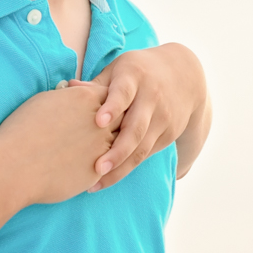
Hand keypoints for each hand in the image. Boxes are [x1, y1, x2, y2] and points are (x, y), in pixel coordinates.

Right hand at [0, 85, 116, 206]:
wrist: (14, 167)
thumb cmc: (21, 131)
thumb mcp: (43, 101)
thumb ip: (66, 96)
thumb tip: (71, 94)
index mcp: (86, 98)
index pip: (110, 95)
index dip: (106, 102)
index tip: (100, 109)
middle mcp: (100, 121)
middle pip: (122, 117)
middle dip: (117, 122)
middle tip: (108, 129)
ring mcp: (102, 147)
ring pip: (121, 143)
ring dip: (115, 145)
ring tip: (101, 149)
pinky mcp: (99, 171)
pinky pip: (110, 166)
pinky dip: (105, 165)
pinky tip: (91, 166)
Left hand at [83, 43, 209, 190]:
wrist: (184, 76)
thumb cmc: (139, 72)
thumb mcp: (120, 69)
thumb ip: (97, 84)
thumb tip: (68, 88)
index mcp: (135, 77)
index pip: (123, 93)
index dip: (112, 107)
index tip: (98, 122)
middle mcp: (152, 98)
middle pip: (135, 128)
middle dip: (117, 151)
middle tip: (97, 168)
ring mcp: (163, 118)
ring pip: (142, 148)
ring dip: (121, 168)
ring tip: (97, 183)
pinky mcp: (169, 134)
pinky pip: (146, 153)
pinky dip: (128, 167)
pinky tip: (109, 178)